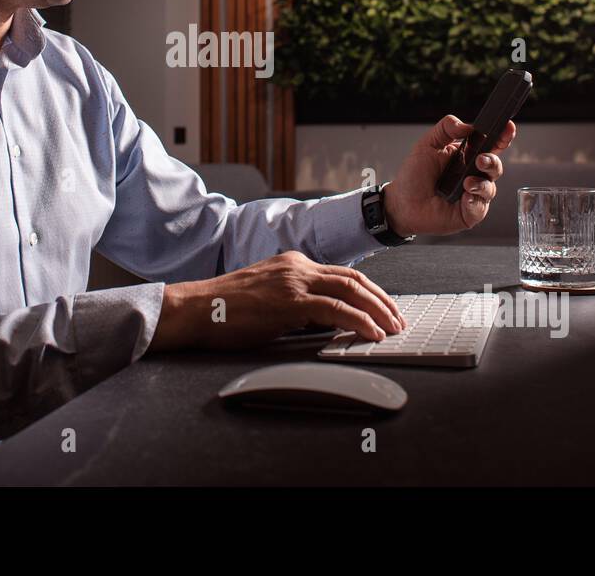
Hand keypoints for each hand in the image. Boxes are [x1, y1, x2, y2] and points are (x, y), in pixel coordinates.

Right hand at [148, 251, 405, 351]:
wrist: (196, 308)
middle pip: (354, 278)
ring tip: (392, 328)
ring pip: (350, 290)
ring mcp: (294, 281)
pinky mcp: (289, 300)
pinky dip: (359, 321)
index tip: (384, 308)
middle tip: (398, 319)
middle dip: (382, 300)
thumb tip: (324, 322)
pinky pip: (335, 310)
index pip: (342, 274)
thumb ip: (296, 303)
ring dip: (378, 310)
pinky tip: (370, 333)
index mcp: (293, 263)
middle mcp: (297, 265)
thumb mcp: (268, 298)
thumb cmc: (225, 310)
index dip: (369, 291)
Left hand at [383, 114, 515, 236]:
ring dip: (482, 184)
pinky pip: (480, 208)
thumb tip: (467, 125)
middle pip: (495, 166)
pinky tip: (465, 199)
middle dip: (493, 161)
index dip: (503, 136)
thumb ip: (446, 128)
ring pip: (490, 188)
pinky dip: (475, 203)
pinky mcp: (469, 214)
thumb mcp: (427, 144)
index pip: (491, 145)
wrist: (401, 203)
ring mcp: (473, 195)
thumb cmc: (414, 175)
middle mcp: (473, 175)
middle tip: (481, 160)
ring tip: (467, 183)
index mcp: (467, 156)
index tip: (508, 127)